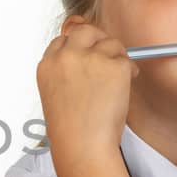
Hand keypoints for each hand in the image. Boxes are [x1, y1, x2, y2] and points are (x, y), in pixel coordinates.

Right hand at [36, 24, 135, 163]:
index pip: (63, 40)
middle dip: (98, 39)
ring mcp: (89, 59)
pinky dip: (129, 72)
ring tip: (116, 81)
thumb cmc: (70, 129)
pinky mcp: (113, 66)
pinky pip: (127, 60)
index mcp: (47, 65)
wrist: (82, 145)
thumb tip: (87, 55)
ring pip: (111, 42)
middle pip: (85, 31)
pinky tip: (122, 89)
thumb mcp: (56, 94)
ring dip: (117, 58)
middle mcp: (66, 57)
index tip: (87, 54)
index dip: (78, 46)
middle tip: (108, 56)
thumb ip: (66, 71)